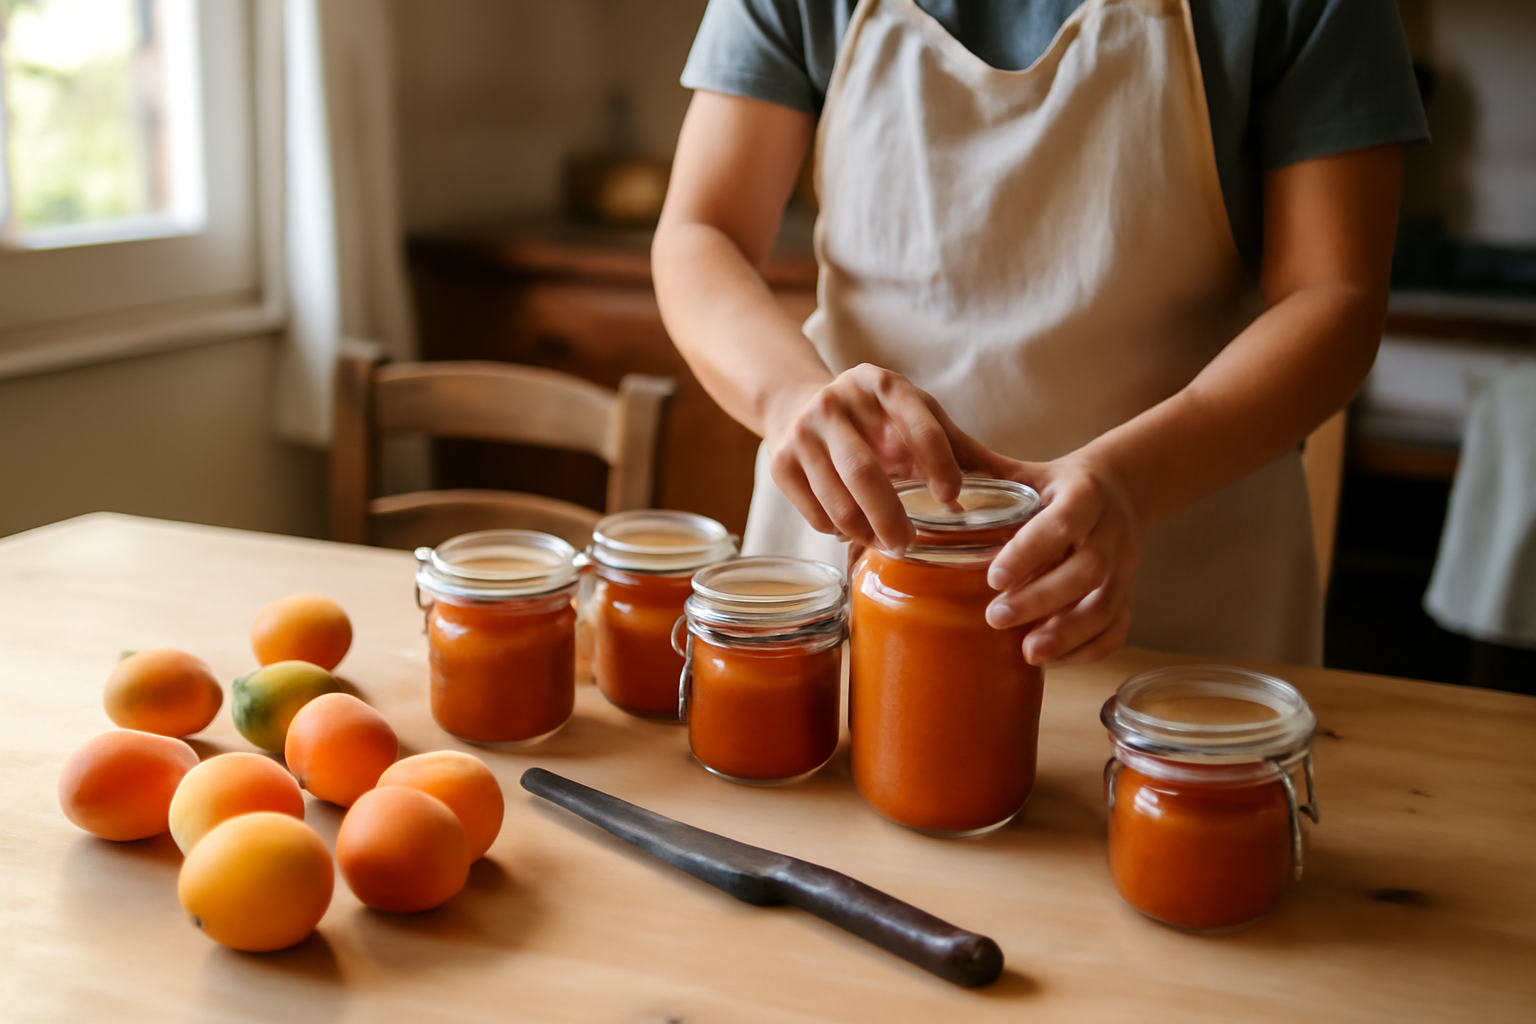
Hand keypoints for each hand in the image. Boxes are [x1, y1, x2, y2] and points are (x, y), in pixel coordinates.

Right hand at [763, 364, 1010, 551]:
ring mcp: (803, 432)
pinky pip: (815, 514)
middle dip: (891, 517)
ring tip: (886, 542)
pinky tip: (854, 529)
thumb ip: (955, 447)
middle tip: (909, 544)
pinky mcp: (778, 462)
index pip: (920, 427)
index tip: (953, 499)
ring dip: (865, 533)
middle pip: (865, 473)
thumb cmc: (875, 418)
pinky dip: (838, 531)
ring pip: (837, 501)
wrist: (798, 403)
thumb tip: (1011, 490)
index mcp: (883, 386)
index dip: (940, 466)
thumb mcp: (914, 416)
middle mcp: (837, 403)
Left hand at [984, 453, 1143, 666]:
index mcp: (1084, 493)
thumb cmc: (1055, 485)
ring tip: (1028, 653)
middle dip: (1042, 598)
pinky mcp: (1126, 593)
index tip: (994, 577)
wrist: (1117, 489)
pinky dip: (1088, 649)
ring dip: (1068, 633)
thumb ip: (981, 471)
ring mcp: (1124, 565)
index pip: (1063, 522)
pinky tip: (1054, 659)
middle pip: (1088, 569)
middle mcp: (1111, 530)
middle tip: (996, 617)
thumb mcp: (1024, 471)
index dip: (1031, 551)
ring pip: (1106, 605)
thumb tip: (927, 470)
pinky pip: (1117, 628)